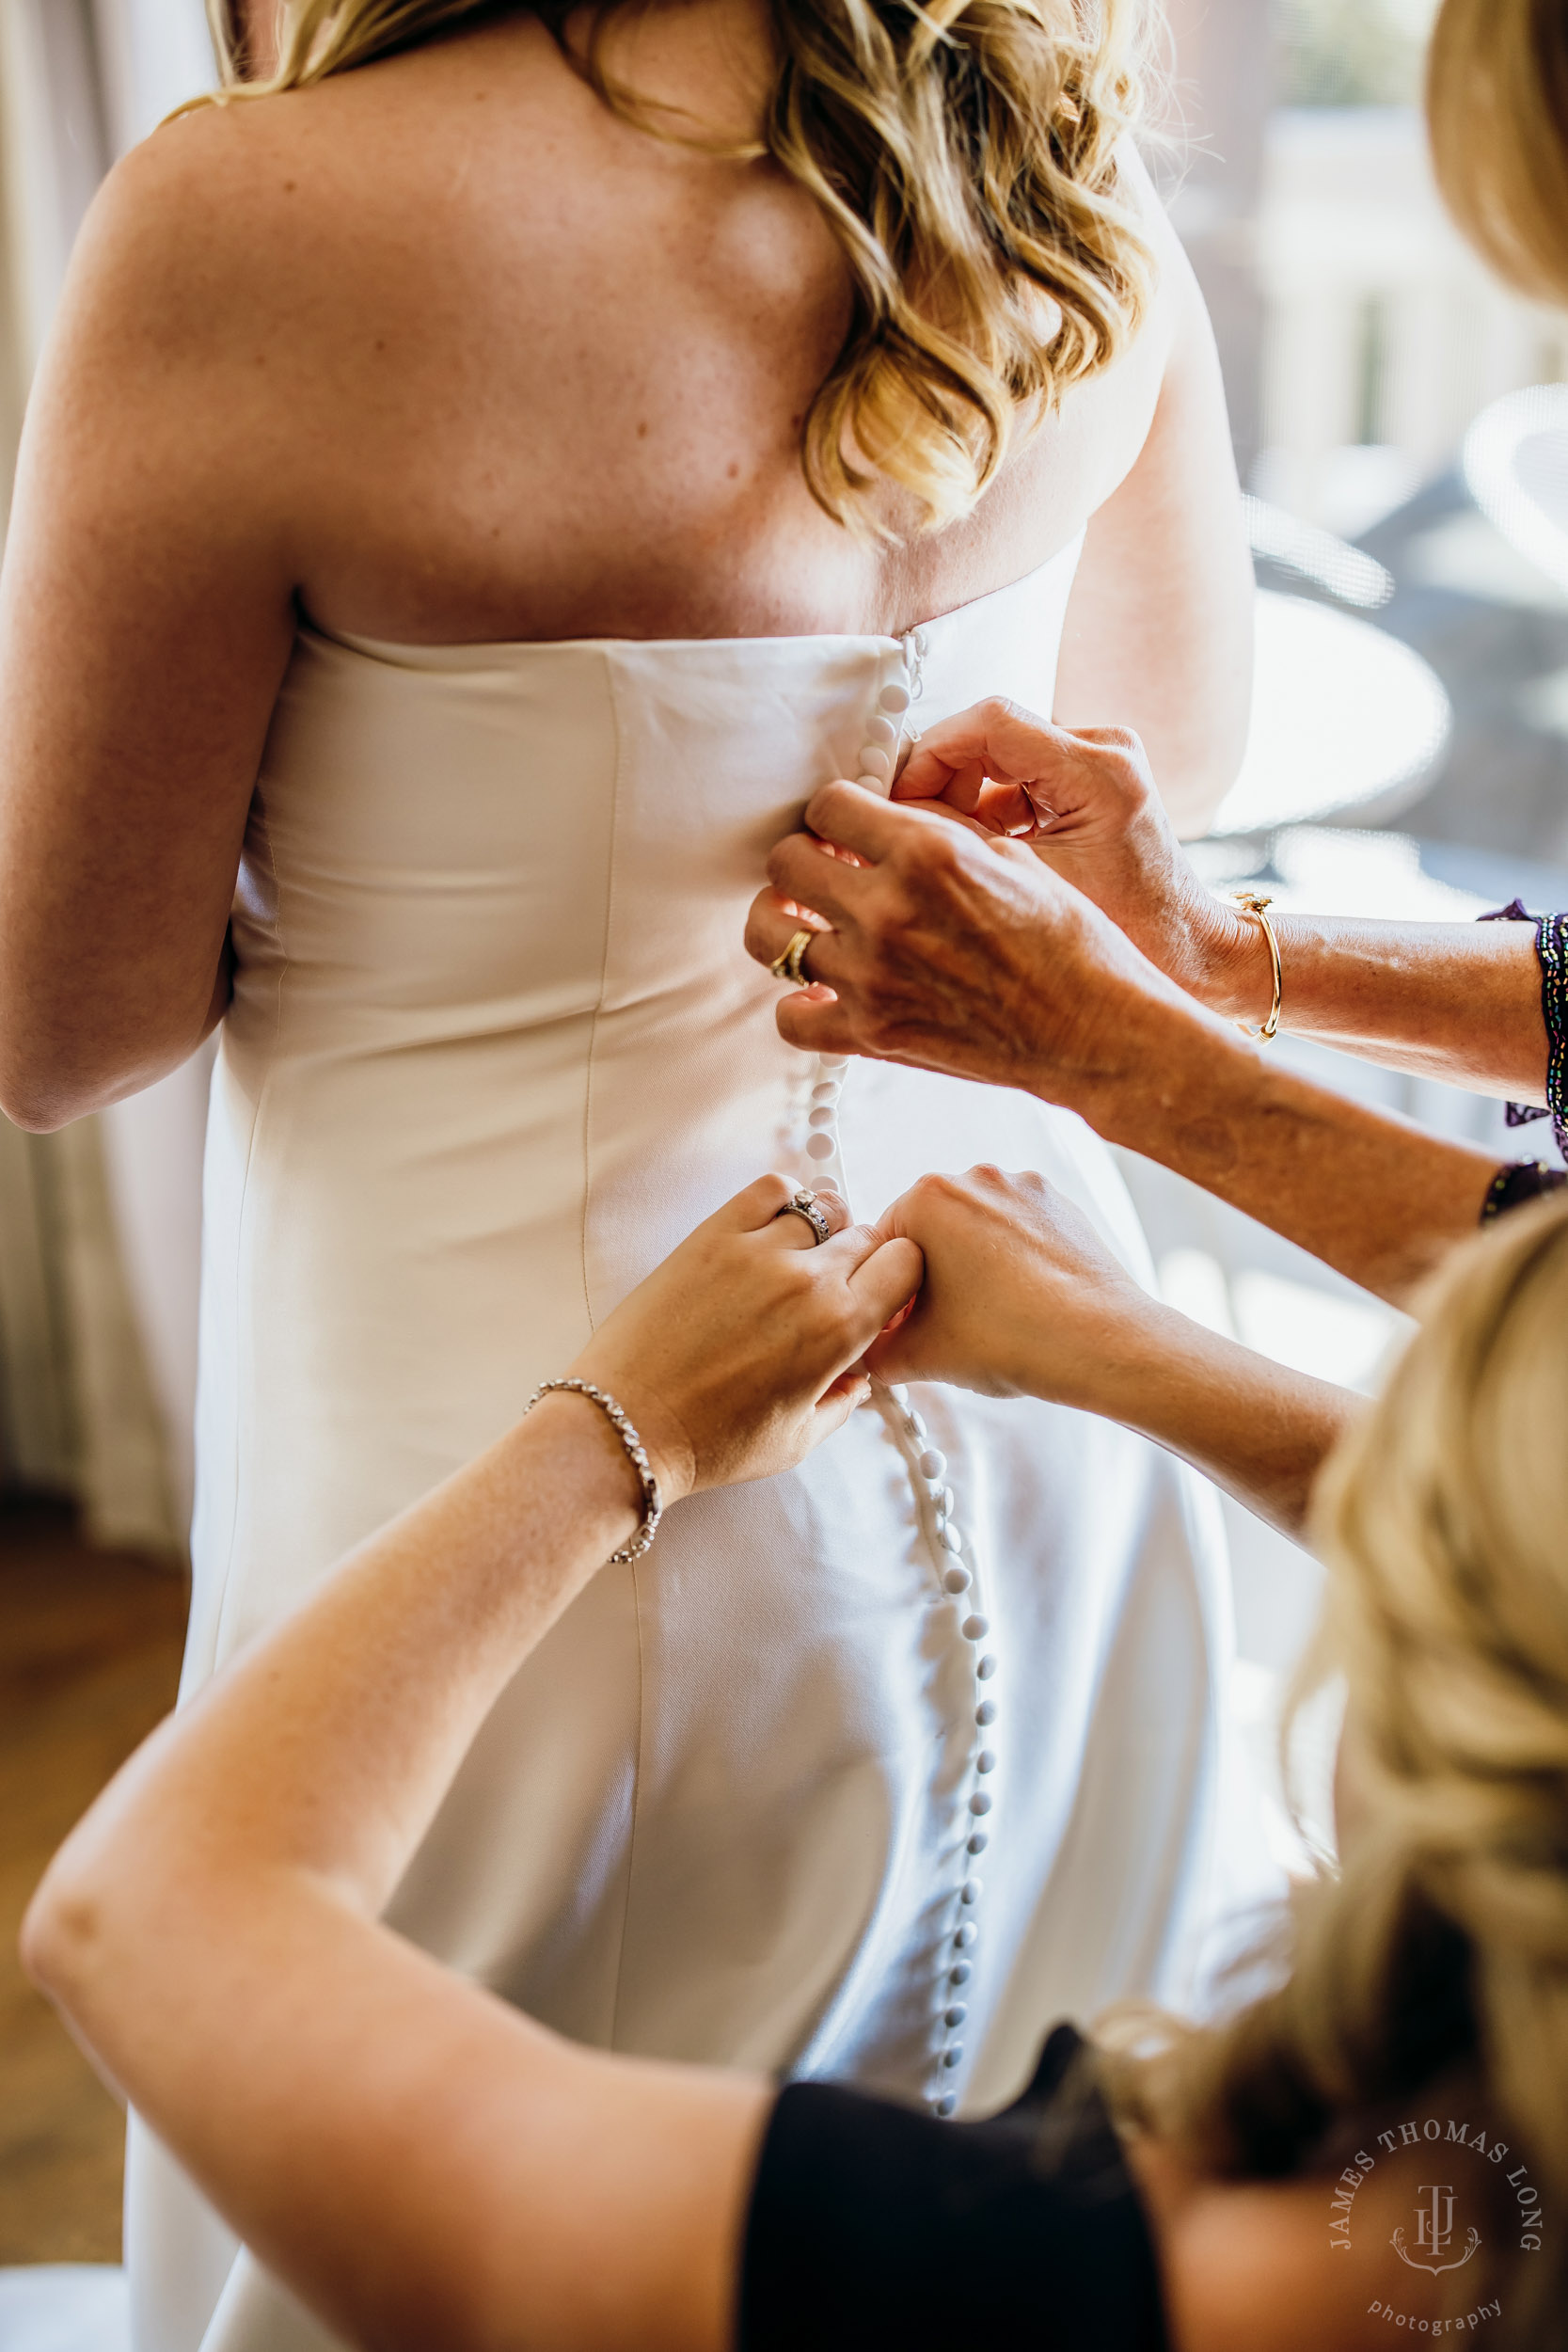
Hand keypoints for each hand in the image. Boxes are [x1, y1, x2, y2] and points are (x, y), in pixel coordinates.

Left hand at [570, 1174, 921, 1499]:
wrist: (629, 1425)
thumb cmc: (711, 1443)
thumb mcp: (798, 1440)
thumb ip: (844, 1402)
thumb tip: (862, 1376)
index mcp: (840, 1330)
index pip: (906, 1264)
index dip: (898, 1278)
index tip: (877, 1296)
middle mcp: (807, 1281)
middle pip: (867, 1234)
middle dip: (861, 1259)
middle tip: (832, 1287)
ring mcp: (758, 1251)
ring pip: (822, 1207)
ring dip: (822, 1230)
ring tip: (797, 1259)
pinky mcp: (713, 1236)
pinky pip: (771, 1188)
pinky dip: (783, 1198)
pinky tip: (772, 1226)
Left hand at [743, 779, 1202, 1105]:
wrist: (1095, 1029)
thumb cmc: (1070, 942)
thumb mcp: (1011, 858)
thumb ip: (936, 830)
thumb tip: (883, 815)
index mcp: (926, 853)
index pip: (828, 805)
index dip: (835, 813)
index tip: (846, 829)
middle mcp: (888, 911)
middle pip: (785, 862)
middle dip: (803, 859)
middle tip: (825, 872)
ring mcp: (872, 977)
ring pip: (769, 936)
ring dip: (782, 921)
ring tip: (808, 923)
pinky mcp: (872, 1034)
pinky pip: (791, 1020)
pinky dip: (799, 1006)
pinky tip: (824, 993)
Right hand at [866, 1164, 1154, 1408]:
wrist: (1101, 1343)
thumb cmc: (1011, 1338)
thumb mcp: (920, 1356)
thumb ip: (876, 1352)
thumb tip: (869, 1354)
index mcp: (927, 1198)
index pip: (884, 1246)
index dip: (888, 1293)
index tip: (903, 1325)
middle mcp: (974, 1178)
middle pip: (931, 1231)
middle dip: (931, 1276)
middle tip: (944, 1326)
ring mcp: (1023, 1188)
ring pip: (976, 1230)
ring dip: (972, 1266)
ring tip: (990, 1318)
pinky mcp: (1060, 1205)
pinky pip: (1018, 1231)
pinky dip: (1013, 1261)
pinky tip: (1023, 1303)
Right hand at [895, 699, 1267, 1021]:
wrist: (1188, 956)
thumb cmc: (1131, 938)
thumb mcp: (1029, 892)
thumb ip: (960, 844)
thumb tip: (891, 817)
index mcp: (1100, 773)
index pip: (990, 722)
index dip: (931, 754)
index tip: (898, 797)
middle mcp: (1105, 751)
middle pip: (990, 735)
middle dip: (940, 781)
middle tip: (905, 830)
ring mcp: (1100, 762)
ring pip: (999, 757)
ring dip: (960, 799)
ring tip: (938, 851)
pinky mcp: (1089, 782)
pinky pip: (1018, 778)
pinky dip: (986, 811)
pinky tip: (974, 856)